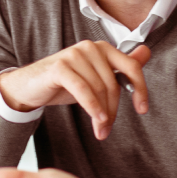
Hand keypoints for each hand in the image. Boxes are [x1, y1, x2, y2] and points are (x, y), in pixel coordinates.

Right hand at [0, 41, 151, 139]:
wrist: (29, 86)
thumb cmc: (64, 83)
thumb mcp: (95, 77)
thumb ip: (120, 67)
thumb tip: (147, 52)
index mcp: (103, 48)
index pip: (132, 67)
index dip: (141, 89)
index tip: (142, 110)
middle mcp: (90, 47)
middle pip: (113, 84)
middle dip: (113, 111)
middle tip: (107, 130)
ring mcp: (74, 54)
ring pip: (99, 89)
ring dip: (102, 115)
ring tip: (100, 131)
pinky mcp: (60, 66)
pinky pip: (83, 90)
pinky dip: (92, 107)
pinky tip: (96, 120)